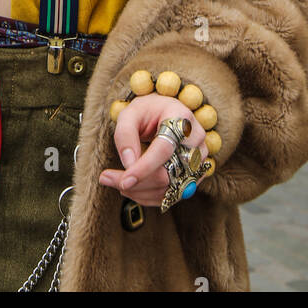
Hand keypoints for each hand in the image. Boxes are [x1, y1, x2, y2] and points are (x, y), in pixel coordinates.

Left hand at [99, 93, 209, 207]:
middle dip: (136, 183)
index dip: (144, 168)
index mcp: (181, 117)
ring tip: (118, 181)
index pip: (164, 149)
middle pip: (168, 174)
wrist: (166, 114)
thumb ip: (125, 134)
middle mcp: (196, 140)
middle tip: (107, 179)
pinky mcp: (196, 175)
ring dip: (140, 192)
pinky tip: (133, 187)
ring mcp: (199, 159)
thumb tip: (128, 164)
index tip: (124, 181)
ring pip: (170, 189)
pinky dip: (149, 196)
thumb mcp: (130, 113)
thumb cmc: (147, 111)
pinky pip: (173, 194)